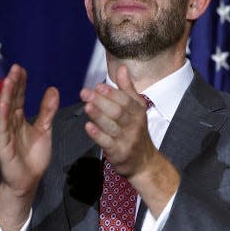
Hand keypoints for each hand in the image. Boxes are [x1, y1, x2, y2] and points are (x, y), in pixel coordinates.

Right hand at [0, 64, 58, 230]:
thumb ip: (47, 111)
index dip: (20, 83)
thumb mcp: (44, 129)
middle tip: (15, 68)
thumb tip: (53, 89)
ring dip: (6, 96)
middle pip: (11, 100)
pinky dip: (2, 117)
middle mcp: (9, 123)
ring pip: (4, 112)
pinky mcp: (2, 146)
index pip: (18, 97)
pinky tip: (3, 105)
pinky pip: (1, 129)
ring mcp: (4, 134)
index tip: (21, 68)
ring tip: (9, 81)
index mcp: (18, 119)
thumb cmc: (34, 155)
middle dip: (13, 85)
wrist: (29, 180)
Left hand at [80, 64, 158, 178]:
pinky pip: (107, 143)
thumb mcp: (136, 109)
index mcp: (138, 112)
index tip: (98, 86)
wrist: (144, 162)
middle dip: (101, 101)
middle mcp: (134, 125)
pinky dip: (97, 134)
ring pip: (112, 126)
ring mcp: (127, 139)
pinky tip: (88, 126)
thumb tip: (122, 68)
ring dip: (99, 116)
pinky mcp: (119, 153)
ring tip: (86, 106)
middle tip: (85, 93)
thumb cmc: (136, 132)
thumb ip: (127, 89)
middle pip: (118, 111)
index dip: (112, 93)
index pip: (126, 100)